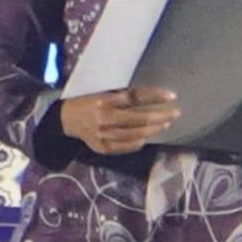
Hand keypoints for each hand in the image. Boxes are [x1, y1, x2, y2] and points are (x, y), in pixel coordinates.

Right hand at [59, 86, 178, 155]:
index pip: (135, 97)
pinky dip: (139, 142)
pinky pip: (126, 146)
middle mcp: (104, 118)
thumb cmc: (89, 101)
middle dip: (160, 116)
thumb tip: (152, 98)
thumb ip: (124, 96)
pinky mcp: (102, 148)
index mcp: (105, 100)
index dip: (154, 96)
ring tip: (165, 124)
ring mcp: (103, 135)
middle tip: (175, 113)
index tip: (172, 96)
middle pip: (138, 118)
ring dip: (153, 129)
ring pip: (135, 134)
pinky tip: (148, 136)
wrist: (66, 119)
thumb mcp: (104, 93)